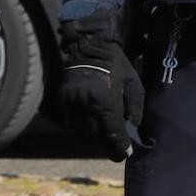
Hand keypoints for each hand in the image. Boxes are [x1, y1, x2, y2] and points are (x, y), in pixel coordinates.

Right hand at [59, 9, 143, 161]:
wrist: (83, 41)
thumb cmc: (112, 60)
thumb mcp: (132, 80)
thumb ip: (135, 106)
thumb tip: (131, 125)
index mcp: (104, 102)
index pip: (112, 135)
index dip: (119, 149)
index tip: (123, 154)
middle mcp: (85, 106)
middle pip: (94, 138)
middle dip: (105, 144)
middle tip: (113, 146)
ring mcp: (69, 104)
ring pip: (80, 132)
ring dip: (91, 136)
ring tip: (101, 132)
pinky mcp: (60, 101)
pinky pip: (70, 121)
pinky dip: (79, 125)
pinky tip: (88, 120)